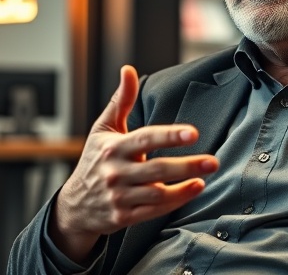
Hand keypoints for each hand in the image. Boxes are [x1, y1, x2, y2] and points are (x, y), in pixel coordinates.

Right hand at [49, 65, 218, 261]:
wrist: (74, 205)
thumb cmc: (95, 160)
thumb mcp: (103, 128)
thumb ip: (121, 100)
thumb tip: (128, 70)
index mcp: (113, 147)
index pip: (146, 139)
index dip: (170, 136)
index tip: (193, 133)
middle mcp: (116, 172)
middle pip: (157, 169)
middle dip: (187, 165)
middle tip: (212, 162)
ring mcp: (120, 197)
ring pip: (157, 194)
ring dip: (184, 187)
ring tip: (205, 177)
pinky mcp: (124, 217)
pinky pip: (154, 211)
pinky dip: (174, 202)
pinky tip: (192, 190)